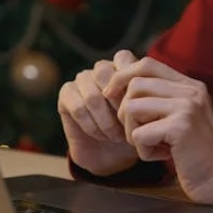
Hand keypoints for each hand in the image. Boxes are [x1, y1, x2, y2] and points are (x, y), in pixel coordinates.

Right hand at [58, 50, 139, 175]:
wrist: (112, 154)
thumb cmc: (133, 130)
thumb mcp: (145, 113)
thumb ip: (145, 96)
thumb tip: (146, 90)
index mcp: (120, 66)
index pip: (122, 57)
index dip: (130, 80)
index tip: (138, 105)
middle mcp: (99, 70)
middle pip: (104, 73)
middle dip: (118, 104)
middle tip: (127, 125)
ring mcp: (81, 81)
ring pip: (92, 96)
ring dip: (106, 121)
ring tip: (116, 136)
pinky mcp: (66, 95)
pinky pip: (79, 109)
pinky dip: (93, 127)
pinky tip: (101, 136)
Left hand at [105, 57, 212, 209]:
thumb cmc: (194, 152)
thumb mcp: (180, 117)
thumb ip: (159, 99)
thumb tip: (118, 82)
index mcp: (190, 85)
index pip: (146, 64)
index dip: (122, 76)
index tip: (110, 94)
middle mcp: (190, 91)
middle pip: (135, 84)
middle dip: (124, 111)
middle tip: (137, 133)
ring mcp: (187, 107)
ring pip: (132, 107)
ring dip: (132, 132)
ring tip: (150, 145)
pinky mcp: (181, 127)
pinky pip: (139, 134)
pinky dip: (143, 151)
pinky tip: (161, 156)